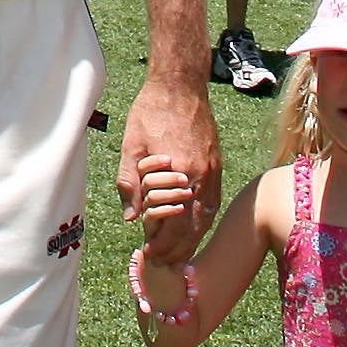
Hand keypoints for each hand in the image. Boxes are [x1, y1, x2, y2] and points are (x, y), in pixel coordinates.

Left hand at [117, 74, 220, 264]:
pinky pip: (213, 201)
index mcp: (179, 172)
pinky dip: (204, 220)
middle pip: (193, 226)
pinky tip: (194, 228)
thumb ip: (129, 183)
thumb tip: (131, 217)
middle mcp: (201, 175)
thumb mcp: (131, 146)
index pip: (173, 223)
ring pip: (207, 217)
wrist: (180, 83)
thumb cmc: (151, 111)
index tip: (148, 253)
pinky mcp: (217, 163)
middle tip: (162, 262)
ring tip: (179, 253)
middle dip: (177, 248)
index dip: (161, 243)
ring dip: (193, 238)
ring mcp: (213, 169)